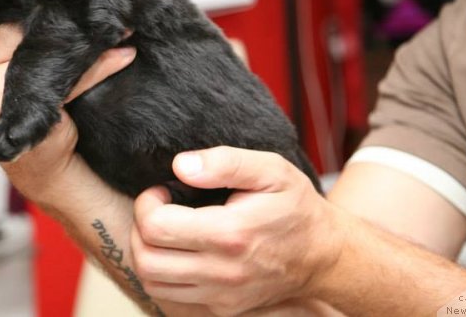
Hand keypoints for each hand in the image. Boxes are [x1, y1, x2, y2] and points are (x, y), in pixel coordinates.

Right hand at [0, 0, 136, 207]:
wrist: (43, 158)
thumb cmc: (36, 96)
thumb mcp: (26, 46)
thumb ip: (29, 10)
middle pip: (13, 9)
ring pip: (38, 38)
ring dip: (86, 33)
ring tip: (122, 22)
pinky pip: (55, 74)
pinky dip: (96, 66)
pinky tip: (123, 54)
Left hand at [131, 147, 342, 315]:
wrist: (325, 255)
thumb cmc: (296, 207)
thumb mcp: (270, 170)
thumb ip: (224, 162)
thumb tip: (179, 166)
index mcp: (230, 234)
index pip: (155, 226)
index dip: (146, 202)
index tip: (162, 190)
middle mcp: (222, 272)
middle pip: (146, 259)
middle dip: (139, 227)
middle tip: (157, 208)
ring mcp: (221, 296)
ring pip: (152, 283)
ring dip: (147, 252)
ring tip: (165, 229)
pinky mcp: (222, 308)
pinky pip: (171, 297)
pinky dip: (162, 273)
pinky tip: (178, 250)